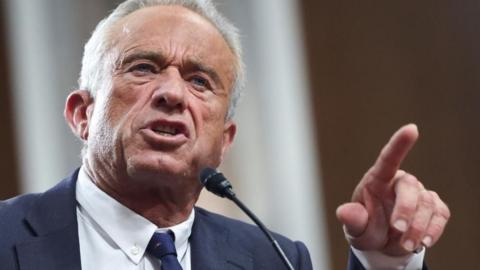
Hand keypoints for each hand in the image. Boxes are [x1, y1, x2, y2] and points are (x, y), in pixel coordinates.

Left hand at [336, 124, 449, 255]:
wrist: (383, 243)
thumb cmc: (366, 227)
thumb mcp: (355, 228)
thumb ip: (351, 219)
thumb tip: (343, 212)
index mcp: (377, 180)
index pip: (388, 158)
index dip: (399, 143)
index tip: (412, 128)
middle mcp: (399, 182)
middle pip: (410, 187)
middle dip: (405, 211)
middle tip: (397, 231)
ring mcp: (419, 193)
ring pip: (427, 204)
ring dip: (417, 228)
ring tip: (405, 244)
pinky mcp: (435, 207)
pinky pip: (440, 214)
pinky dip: (433, 230)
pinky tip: (423, 241)